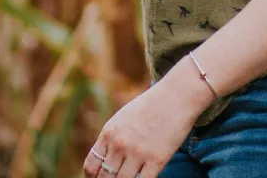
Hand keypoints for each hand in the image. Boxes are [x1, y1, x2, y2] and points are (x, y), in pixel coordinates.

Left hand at [84, 68, 204, 177]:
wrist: (176, 96)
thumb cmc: (150, 107)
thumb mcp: (122, 118)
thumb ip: (112, 138)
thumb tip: (105, 159)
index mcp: (108, 133)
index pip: (91, 166)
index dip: (94, 177)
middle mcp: (120, 144)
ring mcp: (137, 152)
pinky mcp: (157, 159)